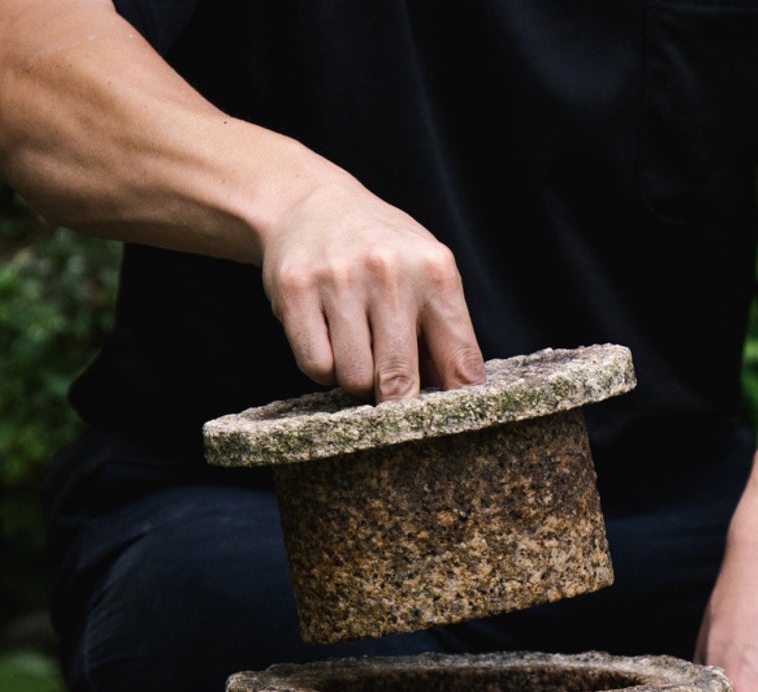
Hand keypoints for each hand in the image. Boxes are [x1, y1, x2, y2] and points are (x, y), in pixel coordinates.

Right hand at [260, 173, 485, 401]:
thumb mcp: (425, 274)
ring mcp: (340, 279)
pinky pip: (316, 366)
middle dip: (397, 403)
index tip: (446, 422)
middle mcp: (390, 272)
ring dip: (356, 381)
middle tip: (392, 399)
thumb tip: (456, 397)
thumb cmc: (380, 251)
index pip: (460, 362)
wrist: (309, 202)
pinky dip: (323, 369)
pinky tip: (327, 342)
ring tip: (357, 352)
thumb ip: (445, 333)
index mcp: (435, 272)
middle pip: (399, 381)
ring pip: (354, 380)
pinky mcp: (297, 290)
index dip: (455, 403)